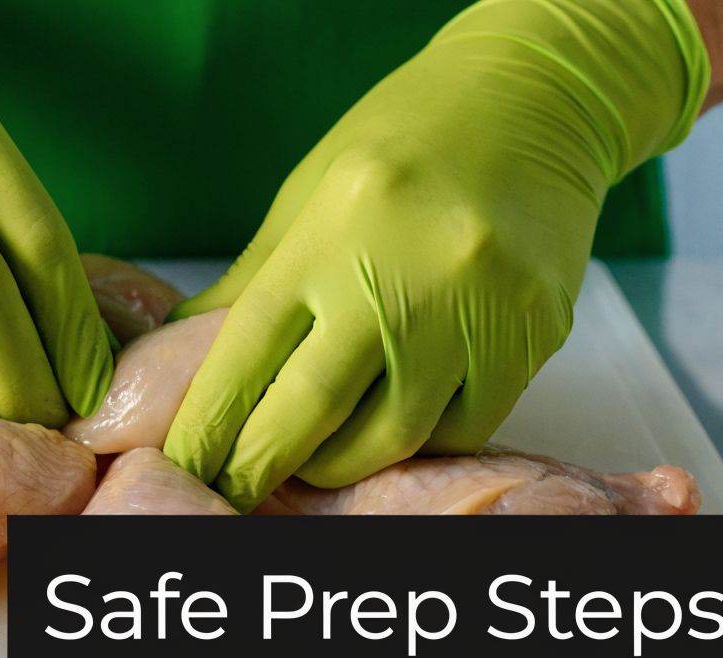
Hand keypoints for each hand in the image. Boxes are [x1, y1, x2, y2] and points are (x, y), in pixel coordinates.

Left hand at [163, 0, 708, 509]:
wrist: (536, 99)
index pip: (248, 351)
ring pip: (393, 436)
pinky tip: (396, 423)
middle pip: (312, 409)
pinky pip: (464, 427)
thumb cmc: (406, 141)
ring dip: (342, 464)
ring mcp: (473, 311)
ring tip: (316, 462)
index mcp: (329, 233)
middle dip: (261, 466)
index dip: (210, 422)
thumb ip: (255, 281)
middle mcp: (401, 275)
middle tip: (234, 494)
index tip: (187, 465)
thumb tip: (186, 355)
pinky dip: (419, 440)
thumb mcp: (310, 195)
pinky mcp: (533, 336)